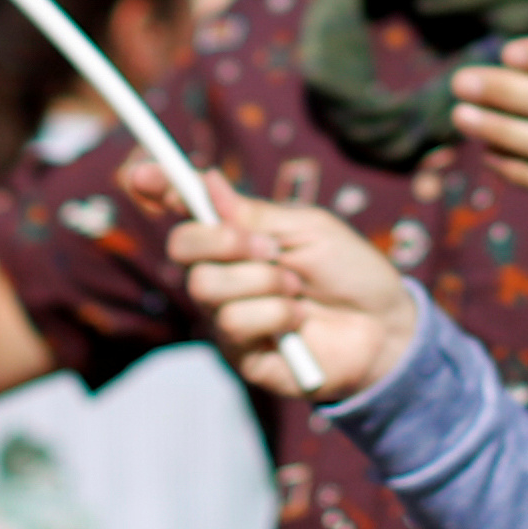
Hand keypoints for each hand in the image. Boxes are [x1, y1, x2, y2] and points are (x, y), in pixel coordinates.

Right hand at [166, 198, 420, 403]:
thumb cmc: (350, 271)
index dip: (161, 189)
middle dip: (225, 240)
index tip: (142, 173)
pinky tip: (299, 323)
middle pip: (182, 248)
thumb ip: (254, 214)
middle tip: (270, 247)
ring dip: (264, 282)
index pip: (186, 211)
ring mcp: (228, 315)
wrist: (385, 326)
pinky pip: (234, 323)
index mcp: (238, 237)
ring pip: (208, 287)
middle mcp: (224, 274)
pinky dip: (276, 315)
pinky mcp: (240, 354)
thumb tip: (207, 181)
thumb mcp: (307, 229)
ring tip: (298, 289)